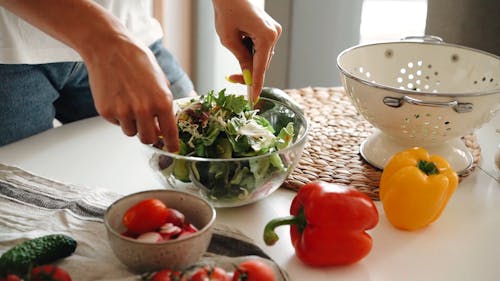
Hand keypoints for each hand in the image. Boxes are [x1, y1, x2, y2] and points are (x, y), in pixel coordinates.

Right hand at [85, 37, 178, 151]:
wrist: (109, 48)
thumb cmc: (136, 60)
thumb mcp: (160, 80)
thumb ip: (164, 103)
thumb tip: (165, 123)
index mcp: (162, 101)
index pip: (169, 133)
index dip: (171, 144)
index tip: (172, 150)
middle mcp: (143, 109)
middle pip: (148, 140)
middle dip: (149, 136)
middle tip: (148, 127)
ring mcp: (123, 112)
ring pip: (131, 132)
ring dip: (133, 124)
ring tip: (130, 102)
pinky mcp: (106, 112)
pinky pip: (116, 123)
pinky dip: (118, 115)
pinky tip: (118, 97)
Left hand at [212, 0, 281, 100]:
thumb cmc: (226, 11)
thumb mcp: (229, 40)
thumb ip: (241, 59)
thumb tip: (247, 76)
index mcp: (266, 36)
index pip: (260, 67)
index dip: (255, 84)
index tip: (253, 98)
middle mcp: (274, 33)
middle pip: (262, 62)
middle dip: (248, 72)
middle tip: (232, 79)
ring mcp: (273, 31)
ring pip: (262, 56)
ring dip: (249, 61)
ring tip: (234, 54)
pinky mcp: (270, 29)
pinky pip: (262, 48)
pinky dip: (252, 52)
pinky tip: (241, 44)